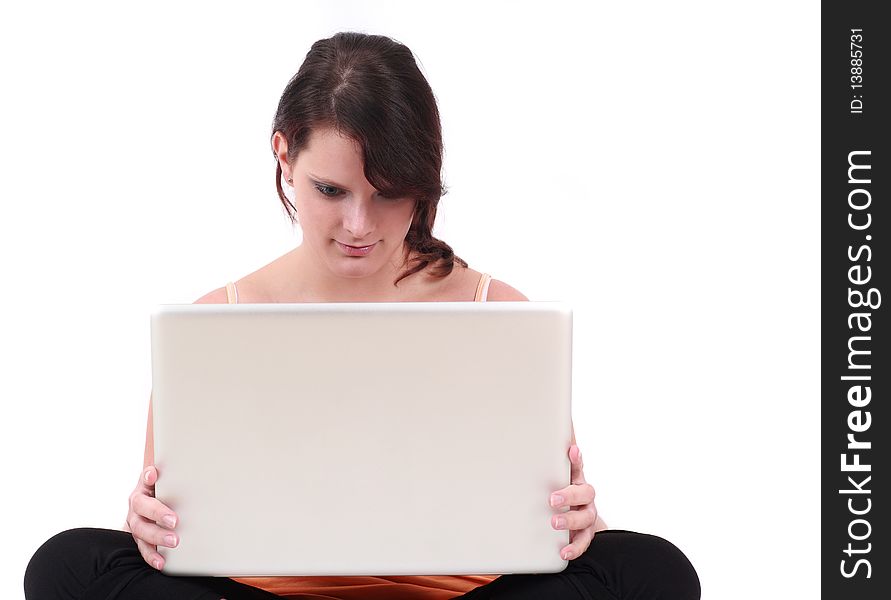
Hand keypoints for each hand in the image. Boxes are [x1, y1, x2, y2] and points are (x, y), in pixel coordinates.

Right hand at [125, 465, 178, 569]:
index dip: (147, 478)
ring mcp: (136, 523)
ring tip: (173, 542)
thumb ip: (163, 473)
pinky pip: (143, 548)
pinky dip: (151, 556)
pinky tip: (161, 562)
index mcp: (143, 487)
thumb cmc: (165, 490)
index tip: (153, 476)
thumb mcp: (166, 478)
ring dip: (156, 539)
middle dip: (157, 515)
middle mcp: (136, 505)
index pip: (144, 480)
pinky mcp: (140, 538)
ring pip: (140, 532)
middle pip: (142, 509)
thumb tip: (153, 472)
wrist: (156, 501)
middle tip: (174, 521)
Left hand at [549, 444, 597, 560]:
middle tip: (553, 498)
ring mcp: (587, 515)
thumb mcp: (555, 476)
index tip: (571, 451)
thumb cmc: (562, 492)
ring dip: (570, 520)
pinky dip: (575, 547)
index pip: (578, 466)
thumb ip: (552, 458)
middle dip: (570, 495)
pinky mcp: (584, 534)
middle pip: (585, 493)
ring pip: (585, 517)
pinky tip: (564, 551)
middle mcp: (585, 497)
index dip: (576, 459)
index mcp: (576, 479)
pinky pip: (584, 541)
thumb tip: (554, 428)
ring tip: (554, 523)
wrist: (575, 519)